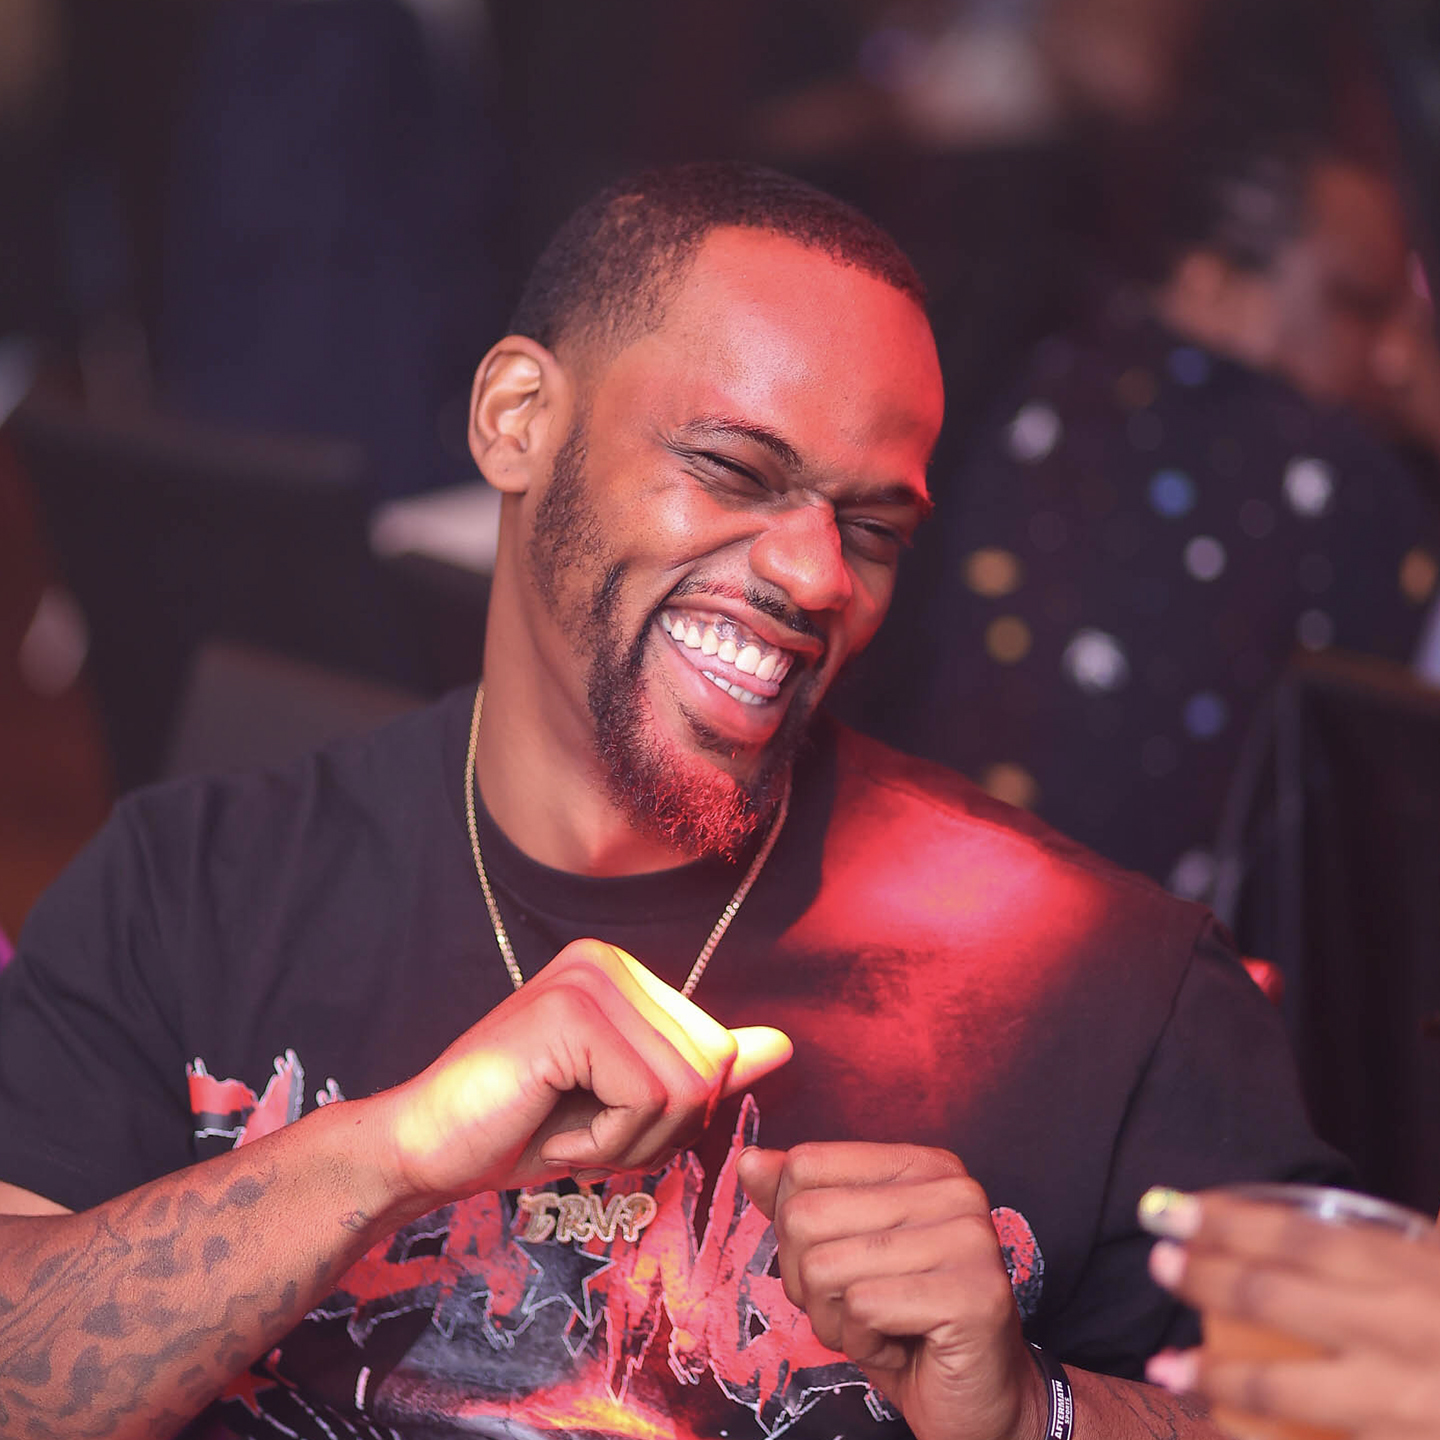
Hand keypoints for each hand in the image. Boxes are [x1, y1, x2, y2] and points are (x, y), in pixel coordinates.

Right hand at [380, 939, 791, 1206]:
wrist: (423, 1150)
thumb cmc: (519, 1129)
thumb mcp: (627, 1108)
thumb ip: (701, 1072)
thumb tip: (783, 1045)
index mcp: (625, 974)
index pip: (717, 1052)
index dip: (675, 1118)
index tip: (603, 1122)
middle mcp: (610, 961)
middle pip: (712, 1067)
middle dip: (660, 1132)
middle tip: (585, 1133)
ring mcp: (589, 979)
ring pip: (687, 1087)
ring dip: (633, 1143)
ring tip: (568, 1130)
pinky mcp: (571, 1012)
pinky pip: (648, 1099)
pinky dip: (608, 1143)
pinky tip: (553, 1130)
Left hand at [737, 1142, 1046, 1439]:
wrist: (977, 1402)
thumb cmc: (903, 1323)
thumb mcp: (839, 1253)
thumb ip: (797, 1202)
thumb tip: (749, 1161)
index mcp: (921, 1164)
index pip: (805, 1164)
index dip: (793, 1229)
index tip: (836, 1263)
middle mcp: (953, 1188)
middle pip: (805, 1216)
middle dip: (807, 1282)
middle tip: (854, 1308)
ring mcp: (971, 1237)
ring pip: (825, 1267)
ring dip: (834, 1319)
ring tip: (877, 1327)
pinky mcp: (976, 1294)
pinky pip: (862, 1308)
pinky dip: (863, 1342)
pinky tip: (900, 1347)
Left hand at [1140, 1186, 1439, 1437]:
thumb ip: (1412, 1238)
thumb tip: (1331, 1222)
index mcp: (1407, 1272)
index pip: (1294, 1237)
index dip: (1224, 1221)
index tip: (1171, 1209)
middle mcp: (1394, 1333)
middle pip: (1272, 1297)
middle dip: (1204, 1279)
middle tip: (1158, 1262)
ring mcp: (1397, 1403)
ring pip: (1281, 1387)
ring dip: (1214, 1375)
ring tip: (1164, 1366)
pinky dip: (1262, 1434)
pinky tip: (1221, 1424)